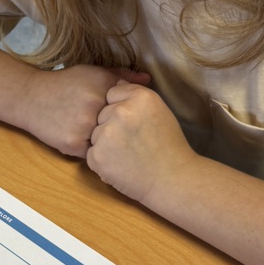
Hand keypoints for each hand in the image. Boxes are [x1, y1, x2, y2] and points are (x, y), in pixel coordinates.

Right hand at [23, 66, 150, 158]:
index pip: (132, 106)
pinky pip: (96, 155)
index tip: (130, 119)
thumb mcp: (93, 73)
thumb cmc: (66, 85)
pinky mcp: (73, 144)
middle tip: (124, 135)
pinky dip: (97, 153)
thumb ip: (121, 76)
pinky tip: (93, 146)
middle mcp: (96, 104)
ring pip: (110, 143)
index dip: (131, 114)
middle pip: (122, 126)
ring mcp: (84, 126)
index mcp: (104, 85)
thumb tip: (148, 79)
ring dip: (111, 145)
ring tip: (109, 142)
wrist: (31, 97)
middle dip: (123, 132)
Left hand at [87, 81, 194, 202]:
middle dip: (111, 125)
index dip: (120, 108)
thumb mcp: (158, 110)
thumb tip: (115, 83)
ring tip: (127, 154)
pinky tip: (120, 165)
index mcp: (140, 97)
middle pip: (101, 113)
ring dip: (105, 143)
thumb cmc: (168, 146)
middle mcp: (121, 111)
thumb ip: (136, 96)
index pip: (112, 93)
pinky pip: (91, 152)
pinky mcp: (97, 156)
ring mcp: (107, 134)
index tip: (133, 123)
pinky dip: (102, 160)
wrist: (172, 180)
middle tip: (132, 141)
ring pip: (95, 133)